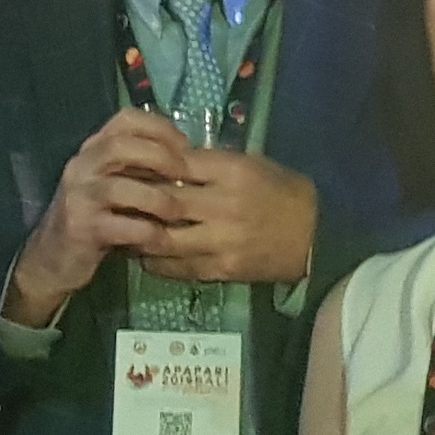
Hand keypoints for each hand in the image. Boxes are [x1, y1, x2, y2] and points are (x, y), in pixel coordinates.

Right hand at [3, 110, 194, 325]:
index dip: (160, 127)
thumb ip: (139, 168)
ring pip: (120, 188)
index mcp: (93, 150)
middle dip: (160, 156)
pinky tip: (162, 240)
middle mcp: (82, 166)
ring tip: (178, 212)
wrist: (53, 258)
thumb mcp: (114, 185)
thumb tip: (189, 159)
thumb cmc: (94, 218)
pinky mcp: (82, 229)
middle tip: (186, 175)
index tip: (185, 145)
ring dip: (158, 198)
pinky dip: (149, 233)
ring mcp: (79, 197)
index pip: (126, 119)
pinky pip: (123, 227)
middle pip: (121, 145)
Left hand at [135, 149, 319, 287]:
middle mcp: (224, 206)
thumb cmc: (280, 191)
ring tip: (125, 230)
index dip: (147, 167)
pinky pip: (178, 268)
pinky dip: (156, 262)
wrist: (316, 235)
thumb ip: (206, 164)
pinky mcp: (222, 270)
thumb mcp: (248, 164)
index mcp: (232, 172)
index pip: (175, 165)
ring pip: (163, 240)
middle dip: (136, 201)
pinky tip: (144, 255)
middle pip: (163, 202)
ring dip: (139, 236)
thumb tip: (161, 164)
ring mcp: (222, 241)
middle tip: (117, 200)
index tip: (129, 168)